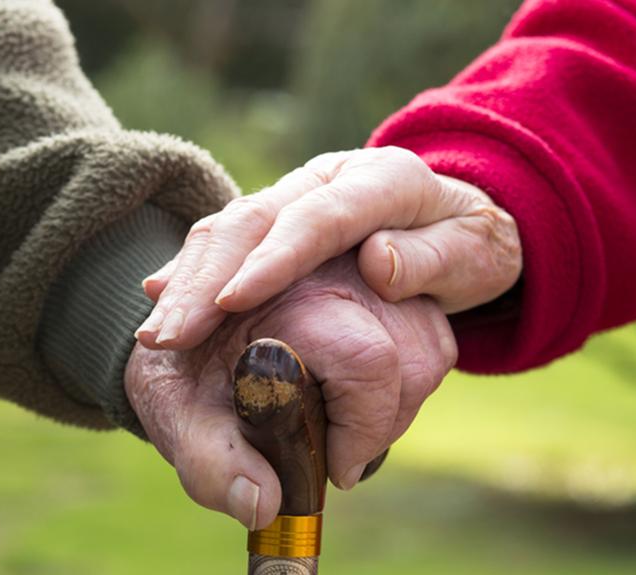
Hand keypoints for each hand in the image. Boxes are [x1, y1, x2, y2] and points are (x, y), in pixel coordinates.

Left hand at [125, 255, 456, 529]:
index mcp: (282, 292)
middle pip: (412, 357)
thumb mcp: (174, 415)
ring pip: (430, 350)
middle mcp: (334, 268)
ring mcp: (368, 272)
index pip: (367, 359)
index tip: (335, 471)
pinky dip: (409, 385)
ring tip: (344, 430)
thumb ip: (211, 463)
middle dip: (379, 424)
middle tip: (338, 458)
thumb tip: (264, 505)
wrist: (184, 325)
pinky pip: (435, 340)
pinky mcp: (389, 284)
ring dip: (397, 407)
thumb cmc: (182, 369)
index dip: (362, 428)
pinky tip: (361, 402)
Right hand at [134, 146, 520, 350]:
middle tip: (170, 334)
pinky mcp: (276, 221)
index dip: (273, 258)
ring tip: (158, 331)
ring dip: (189, 280)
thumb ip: (435, 257)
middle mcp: (329, 179)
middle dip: (208, 277)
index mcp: (383, 180)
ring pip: (230, 228)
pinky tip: (161, 304)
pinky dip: (192, 273)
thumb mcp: (478, 253)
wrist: (460, 220)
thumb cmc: (473, 245)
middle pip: (256, 219)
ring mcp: (297, 195)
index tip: (233, 302)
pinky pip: (225, 242)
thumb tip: (379, 263)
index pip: (320, 216)